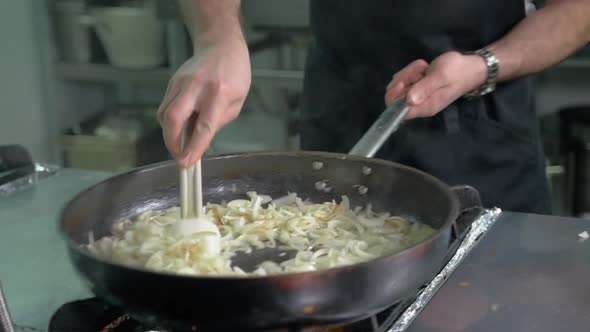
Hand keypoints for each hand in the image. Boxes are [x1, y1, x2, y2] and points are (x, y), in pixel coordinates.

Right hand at [158, 37, 250, 167]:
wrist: (220, 46)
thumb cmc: (234, 75)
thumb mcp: (235, 103)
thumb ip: (216, 125)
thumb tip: (198, 145)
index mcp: (219, 93)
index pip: (203, 126)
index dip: (193, 147)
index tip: (186, 163)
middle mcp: (196, 87)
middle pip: (173, 118)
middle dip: (172, 143)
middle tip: (180, 156)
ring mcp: (180, 83)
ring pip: (164, 114)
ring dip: (170, 135)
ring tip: (182, 143)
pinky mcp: (171, 83)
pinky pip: (164, 108)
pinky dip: (169, 123)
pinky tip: (180, 127)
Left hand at [384, 51, 487, 118]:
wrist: (470, 67)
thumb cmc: (457, 71)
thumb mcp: (441, 76)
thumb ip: (425, 88)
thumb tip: (409, 100)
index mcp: (424, 107)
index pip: (397, 110)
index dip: (395, 96)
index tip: (404, 82)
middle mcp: (418, 104)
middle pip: (394, 96)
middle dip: (402, 79)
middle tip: (419, 71)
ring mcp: (417, 95)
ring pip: (398, 85)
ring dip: (408, 73)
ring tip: (424, 68)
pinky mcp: (417, 87)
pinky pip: (404, 79)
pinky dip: (411, 71)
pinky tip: (424, 68)